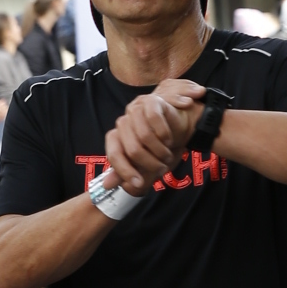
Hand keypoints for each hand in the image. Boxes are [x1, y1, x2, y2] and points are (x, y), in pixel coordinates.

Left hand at [105, 77, 203, 193]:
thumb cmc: (159, 148)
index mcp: (116, 138)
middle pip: (132, 149)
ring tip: (167, 155)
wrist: (179, 129)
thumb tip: (107, 185)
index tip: (139, 184)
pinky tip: (169, 139)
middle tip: (162, 168)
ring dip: (160, 151)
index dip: (125, 171)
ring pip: (145, 136)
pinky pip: (154, 118)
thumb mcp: (143, 166)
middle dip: (150, 164)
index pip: (114, 155)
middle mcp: (123, 123)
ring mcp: (135, 110)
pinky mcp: (150, 102)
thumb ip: (126, 174)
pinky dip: (164, 133)